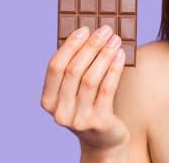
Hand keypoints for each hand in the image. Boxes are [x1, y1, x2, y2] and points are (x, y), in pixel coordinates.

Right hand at [41, 25, 129, 152]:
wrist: (103, 140)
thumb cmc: (88, 106)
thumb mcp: (74, 92)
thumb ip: (74, 69)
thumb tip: (88, 34)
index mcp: (48, 101)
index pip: (55, 68)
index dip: (69, 46)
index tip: (84, 29)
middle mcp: (60, 112)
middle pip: (73, 71)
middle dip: (90, 47)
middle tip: (105, 30)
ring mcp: (78, 119)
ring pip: (90, 79)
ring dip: (104, 55)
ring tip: (115, 40)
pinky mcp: (99, 122)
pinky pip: (106, 89)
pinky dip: (113, 69)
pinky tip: (120, 55)